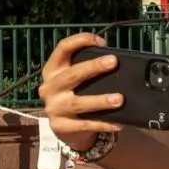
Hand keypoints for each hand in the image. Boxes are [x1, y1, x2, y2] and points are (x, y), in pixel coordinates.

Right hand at [38, 33, 121, 150]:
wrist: (64, 128)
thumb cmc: (75, 95)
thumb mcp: (74, 80)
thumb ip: (87, 70)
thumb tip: (114, 60)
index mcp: (52, 70)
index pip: (62, 48)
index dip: (80, 41)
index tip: (101, 42)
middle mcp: (49, 87)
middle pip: (71, 75)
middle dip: (92, 67)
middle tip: (113, 62)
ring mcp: (53, 108)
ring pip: (77, 103)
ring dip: (99, 100)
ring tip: (119, 99)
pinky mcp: (60, 126)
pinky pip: (85, 125)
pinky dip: (103, 123)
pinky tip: (119, 123)